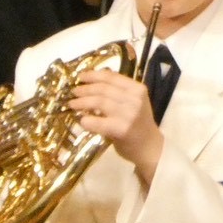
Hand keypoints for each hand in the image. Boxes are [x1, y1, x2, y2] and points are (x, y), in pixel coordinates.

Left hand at [68, 68, 163, 182]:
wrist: (149, 147)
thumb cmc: (138, 124)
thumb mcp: (134, 102)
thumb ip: (118, 92)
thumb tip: (93, 81)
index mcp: (138, 89)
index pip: (111, 77)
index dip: (93, 75)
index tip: (80, 77)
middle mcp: (135, 99)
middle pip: (103, 89)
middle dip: (85, 89)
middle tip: (73, 92)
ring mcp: (129, 114)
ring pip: (99, 102)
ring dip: (82, 102)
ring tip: (72, 104)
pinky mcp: (122, 129)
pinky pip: (98, 122)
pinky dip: (87, 121)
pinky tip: (82, 121)